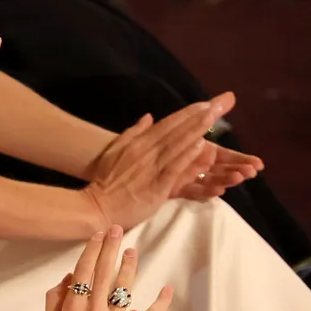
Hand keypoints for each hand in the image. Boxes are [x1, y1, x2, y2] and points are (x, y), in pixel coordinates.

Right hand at [42, 227, 156, 310]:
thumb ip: (54, 302)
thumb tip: (66, 278)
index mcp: (72, 310)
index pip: (83, 272)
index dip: (91, 251)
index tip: (97, 236)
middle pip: (104, 272)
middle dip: (110, 247)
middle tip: (116, 229)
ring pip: (124, 286)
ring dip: (129, 264)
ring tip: (132, 250)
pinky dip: (161, 301)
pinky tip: (167, 287)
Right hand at [81, 96, 232, 230]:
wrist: (97, 205)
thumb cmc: (106, 181)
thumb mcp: (115, 150)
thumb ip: (132, 133)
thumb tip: (149, 117)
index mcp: (138, 143)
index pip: (166, 124)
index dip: (185, 114)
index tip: (202, 104)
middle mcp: (146, 151)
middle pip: (175, 132)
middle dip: (195, 118)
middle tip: (214, 106)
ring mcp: (152, 169)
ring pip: (177, 146)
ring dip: (195, 132)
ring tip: (212, 119)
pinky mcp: (156, 187)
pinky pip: (174, 168)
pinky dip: (187, 156)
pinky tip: (201, 147)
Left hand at [166, 92, 263, 198]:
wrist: (136, 167)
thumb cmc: (157, 144)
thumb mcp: (179, 127)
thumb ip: (204, 115)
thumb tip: (229, 96)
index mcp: (200, 151)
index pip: (225, 156)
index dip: (241, 159)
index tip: (259, 164)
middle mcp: (196, 165)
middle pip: (221, 169)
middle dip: (238, 170)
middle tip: (253, 172)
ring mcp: (187, 178)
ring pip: (210, 180)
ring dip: (225, 179)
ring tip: (239, 177)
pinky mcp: (175, 188)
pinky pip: (192, 191)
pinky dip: (205, 191)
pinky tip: (218, 190)